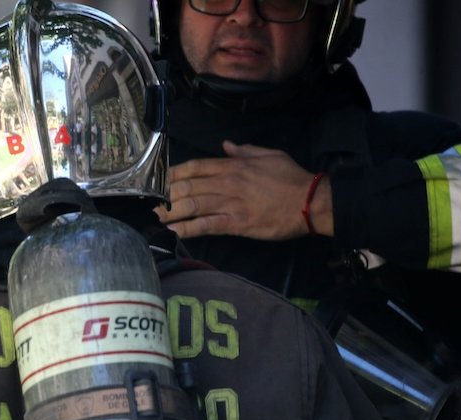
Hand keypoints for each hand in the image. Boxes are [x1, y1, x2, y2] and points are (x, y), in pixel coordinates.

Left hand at [156, 141, 332, 239]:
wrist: (310, 201)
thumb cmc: (291, 178)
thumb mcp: (268, 154)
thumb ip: (244, 150)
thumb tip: (226, 146)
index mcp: (233, 166)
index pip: (195, 166)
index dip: (173, 173)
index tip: (159, 179)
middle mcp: (227, 183)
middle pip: (188, 186)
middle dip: (166, 194)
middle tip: (150, 201)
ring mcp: (231, 203)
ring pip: (193, 205)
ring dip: (171, 211)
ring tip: (155, 217)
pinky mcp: (237, 223)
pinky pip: (207, 225)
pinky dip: (188, 228)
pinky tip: (173, 231)